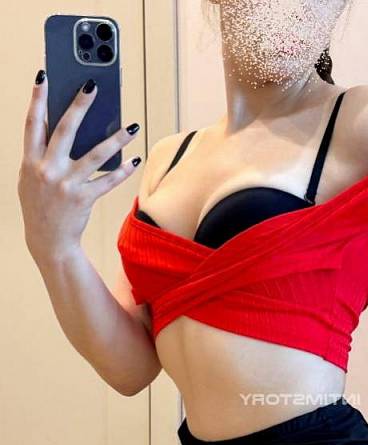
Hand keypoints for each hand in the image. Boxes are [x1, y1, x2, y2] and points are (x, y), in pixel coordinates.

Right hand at [18, 69, 141, 264]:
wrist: (48, 241)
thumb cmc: (40, 206)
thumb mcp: (30, 179)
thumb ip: (40, 155)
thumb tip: (59, 128)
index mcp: (30, 162)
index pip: (33, 124)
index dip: (37, 99)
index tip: (44, 77)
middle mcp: (47, 170)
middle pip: (65, 131)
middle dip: (79, 106)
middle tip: (92, 86)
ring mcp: (66, 184)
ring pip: (95, 155)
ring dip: (116, 140)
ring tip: (131, 127)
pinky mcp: (84, 198)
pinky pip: (107, 181)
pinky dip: (122, 171)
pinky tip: (134, 160)